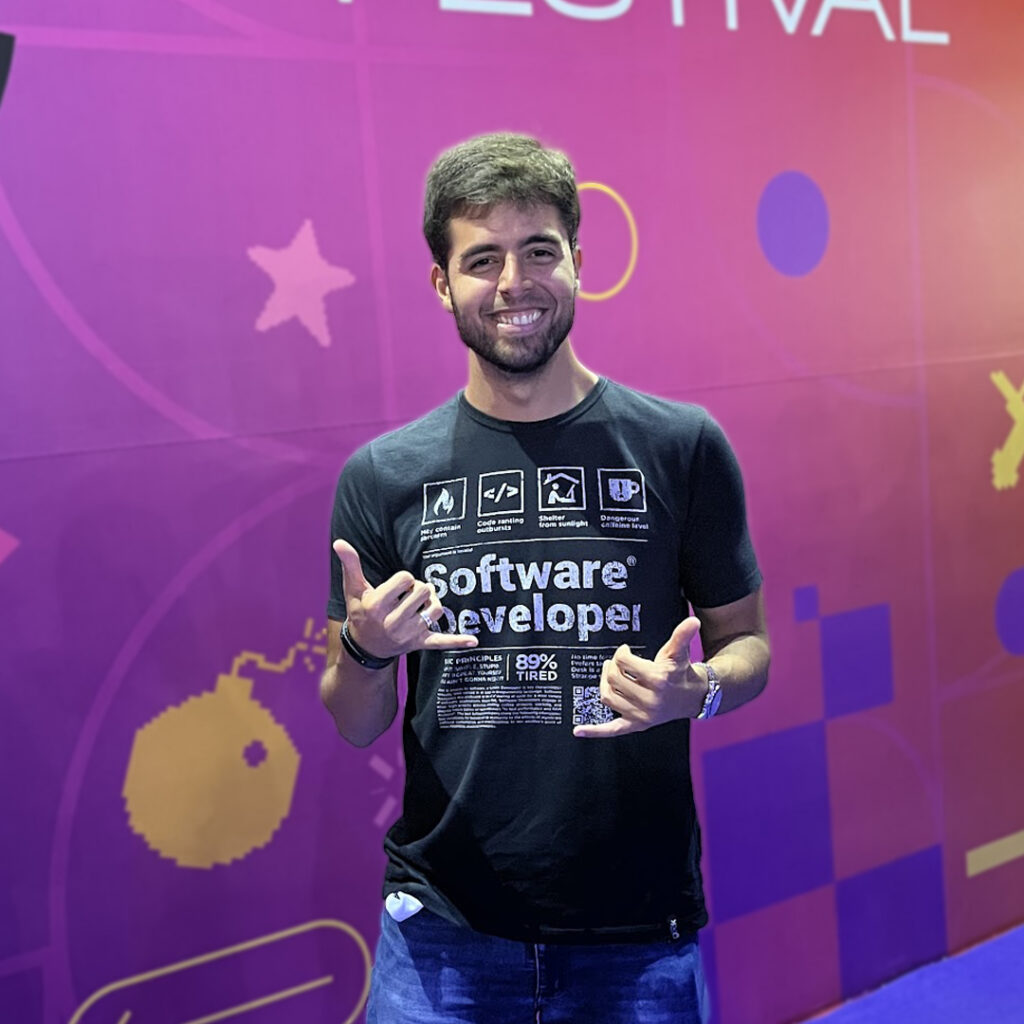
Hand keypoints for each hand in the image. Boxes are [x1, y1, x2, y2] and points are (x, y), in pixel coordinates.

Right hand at [333, 539, 477, 657]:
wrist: (364, 647)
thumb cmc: (360, 612)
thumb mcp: (352, 589)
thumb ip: (350, 564)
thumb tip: (340, 542)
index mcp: (377, 605)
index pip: (405, 578)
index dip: (403, 578)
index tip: (396, 586)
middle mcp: (392, 622)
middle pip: (424, 591)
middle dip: (418, 589)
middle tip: (408, 596)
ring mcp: (407, 635)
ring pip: (435, 610)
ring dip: (431, 604)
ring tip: (419, 607)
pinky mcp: (419, 644)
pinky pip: (441, 642)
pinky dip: (457, 641)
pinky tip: (473, 640)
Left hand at [572, 616, 705, 737]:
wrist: (693, 696)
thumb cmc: (680, 671)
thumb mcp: (679, 652)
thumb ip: (682, 635)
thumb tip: (692, 621)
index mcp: (658, 680)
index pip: (623, 662)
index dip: (621, 653)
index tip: (625, 651)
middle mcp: (649, 700)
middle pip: (613, 678)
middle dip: (612, 666)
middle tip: (617, 662)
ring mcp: (642, 715)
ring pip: (608, 697)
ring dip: (604, 683)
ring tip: (610, 674)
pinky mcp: (636, 725)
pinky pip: (612, 729)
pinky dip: (595, 731)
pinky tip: (579, 730)